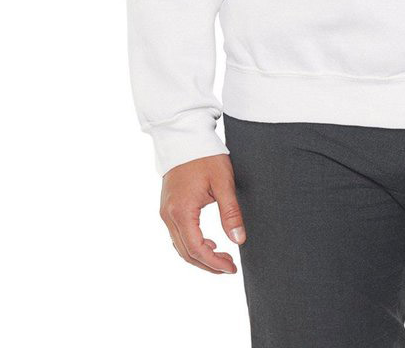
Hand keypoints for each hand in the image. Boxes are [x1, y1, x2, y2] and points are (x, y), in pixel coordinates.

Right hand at [159, 152, 245, 273]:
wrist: (185, 137)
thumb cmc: (206, 156)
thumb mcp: (223, 182)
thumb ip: (230, 213)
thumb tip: (238, 240)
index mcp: (181, 211)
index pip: (197, 249)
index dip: (214, 263)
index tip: (231, 268)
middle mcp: (169, 215)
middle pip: (186, 252)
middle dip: (208, 264)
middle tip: (229, 267)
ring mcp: (165, 212)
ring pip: (180, 246)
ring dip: (199, 256)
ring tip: (222, 257)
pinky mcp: (167, 207)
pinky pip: (177, 235)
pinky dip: (191, 244)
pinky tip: (208, 243)